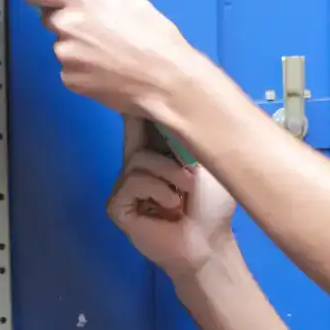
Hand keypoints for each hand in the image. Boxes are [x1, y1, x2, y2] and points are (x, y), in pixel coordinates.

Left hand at [21, 0, 198, 119]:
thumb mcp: (135, 6)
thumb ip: (103, 3)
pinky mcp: (69, 80)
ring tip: (110, 60)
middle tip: (97, 34)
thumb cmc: (158, 40)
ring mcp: (64, 55)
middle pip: (51, 19)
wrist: (166, 84)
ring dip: (79, 50)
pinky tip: (108, 76)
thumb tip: (93, 10)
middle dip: (68, 24)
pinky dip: (84, 72)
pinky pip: (71, 71)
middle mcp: (66, 25)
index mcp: (82, 0)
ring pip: (64, 47)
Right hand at [107, 117, 238, 278]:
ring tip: (186, 191)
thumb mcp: (209, 165)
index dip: (141, 107)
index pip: (141, 125)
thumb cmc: (212, 207)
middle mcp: (136, 168)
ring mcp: (124, 187)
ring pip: (138, 159)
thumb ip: (191, 139)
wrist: (208, 244)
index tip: (143, 84)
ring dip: (170, 173)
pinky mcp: (118, 206)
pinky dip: (158, 190)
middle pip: (136, 135)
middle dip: (162, 138)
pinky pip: (132, 182)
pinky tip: (171, 206)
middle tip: (181, 151)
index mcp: (156, 156)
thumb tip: (184, 104)